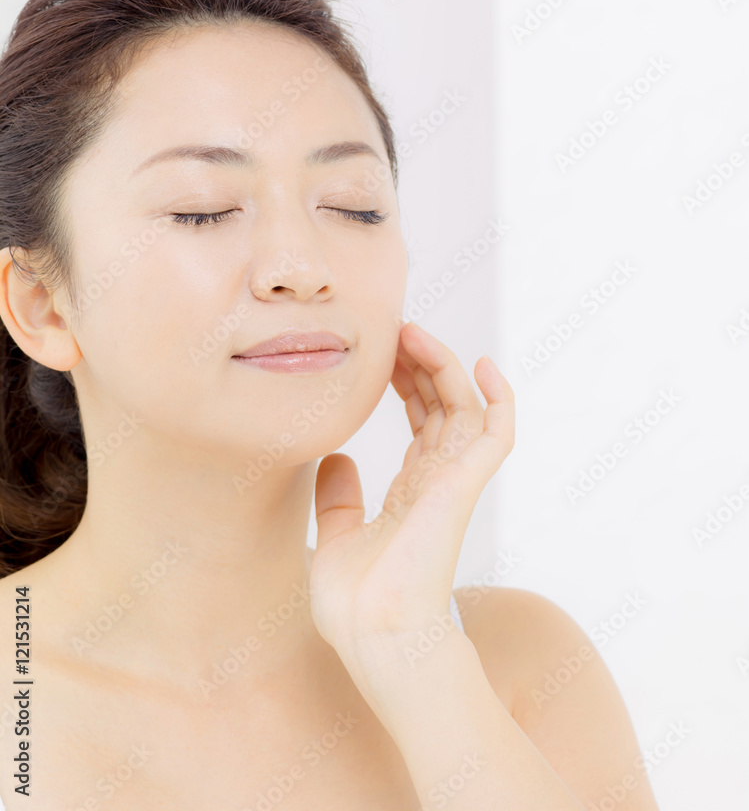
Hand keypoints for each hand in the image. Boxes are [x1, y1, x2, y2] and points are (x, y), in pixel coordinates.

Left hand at [309, 320, 514, 679]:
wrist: (372, 636)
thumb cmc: (356, 604)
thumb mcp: (336, 537)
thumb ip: (339, 498)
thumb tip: (335, 458)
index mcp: (412, 494)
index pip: (419, 424)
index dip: (405, 385)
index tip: (383, 353)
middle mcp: (438, 483)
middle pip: (441, 407)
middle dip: (420, 366)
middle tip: (394, 331)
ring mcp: (455, 483)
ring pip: (464, 408)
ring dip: (445, 366)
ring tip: (414, 333)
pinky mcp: (465, 484)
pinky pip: (497, 434)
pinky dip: (499, 398)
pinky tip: (483, 364)